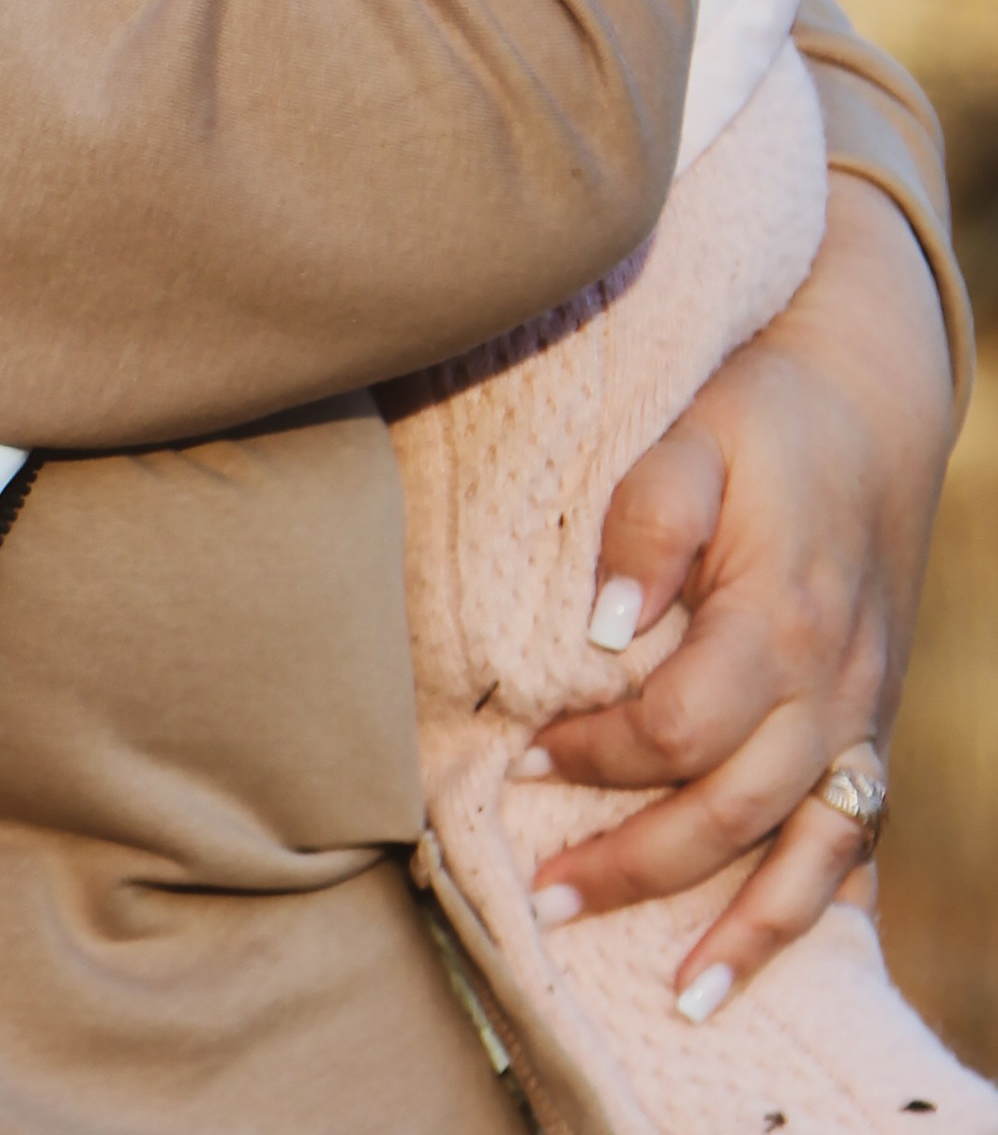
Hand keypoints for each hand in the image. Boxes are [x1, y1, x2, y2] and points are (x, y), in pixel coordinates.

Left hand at [517, 170, 954, 1010]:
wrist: (866, 399)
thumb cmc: (758, 416)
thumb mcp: (692, 438)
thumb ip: (645, 529)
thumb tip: (602, 630)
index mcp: (777, 618)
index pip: (675, 730)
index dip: (596, 755)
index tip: (523, 756)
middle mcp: (830, 686)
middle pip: (732, 810)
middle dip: (637, 867)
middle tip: (545, 902)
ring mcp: (861, 716)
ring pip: (808, 853)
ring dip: (743, 932)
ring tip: (679, 997)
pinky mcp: (873, 727)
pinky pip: (855, 841)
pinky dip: (816, 907)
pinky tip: (769, 954)